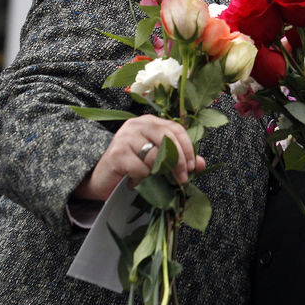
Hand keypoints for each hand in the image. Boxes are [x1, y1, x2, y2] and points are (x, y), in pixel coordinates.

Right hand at [73, 115, 205, 201]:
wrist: (102, 179)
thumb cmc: (132, 167)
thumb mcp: (158, 161)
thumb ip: (179, 159)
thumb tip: (202, 164)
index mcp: (150, 122)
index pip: (176, 129)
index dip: (187, 148)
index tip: (194, 166)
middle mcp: (137, 125)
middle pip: (167, 138)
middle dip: (179, 160)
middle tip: (183, 178)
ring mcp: (125, 137)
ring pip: (154, 155)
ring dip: (159, 172)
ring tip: (154, 179)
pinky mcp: (117, 153)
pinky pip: (141, 168)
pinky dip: (143, 179)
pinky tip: (136, 181)